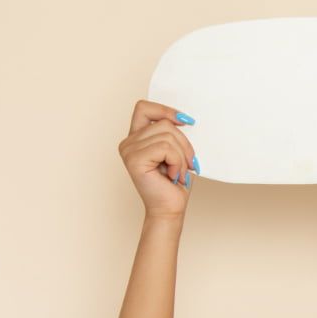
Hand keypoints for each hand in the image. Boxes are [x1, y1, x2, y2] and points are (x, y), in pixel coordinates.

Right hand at [116, 99, 198, 218]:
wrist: (169, 209)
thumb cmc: (174, 184)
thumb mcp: (176, 152)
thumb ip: (172, 134)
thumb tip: (185, 118)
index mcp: (136, 138)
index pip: (144, 108)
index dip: (165, 110)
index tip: (186, 121)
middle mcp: (128, 142)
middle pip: (164, 123)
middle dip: (184, 144)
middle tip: (188, 164)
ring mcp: (129, 150)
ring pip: (167, 135)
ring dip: (182, 156)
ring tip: (178, 172)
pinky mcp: (134, 159)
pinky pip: (166, 148)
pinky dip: (177, 162)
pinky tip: (173, 175)